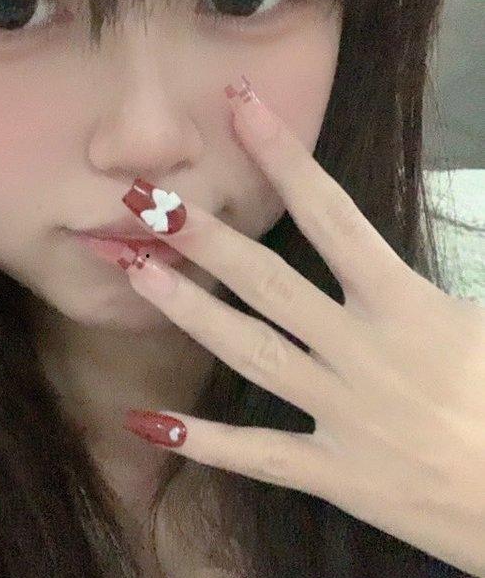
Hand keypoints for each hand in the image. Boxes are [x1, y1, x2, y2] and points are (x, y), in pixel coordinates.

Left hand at [118, 76, 484, 577]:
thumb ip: (444, 277)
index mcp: (406, 305)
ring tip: (132, 269)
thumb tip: (390, 246)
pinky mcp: (333, 474)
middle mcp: (361, 351)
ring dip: (187, 309)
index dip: (283, 156)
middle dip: (204, 235)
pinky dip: (204, 442)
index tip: (240, 103)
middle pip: (268, 281)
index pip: (332, 215)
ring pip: (249, 352)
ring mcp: (340, 413)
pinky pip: (259, 454)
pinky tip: (148, 422)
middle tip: (140, 197)